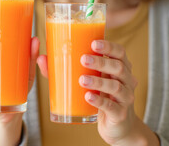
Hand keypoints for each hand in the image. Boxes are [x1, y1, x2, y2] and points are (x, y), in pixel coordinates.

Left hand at [37, 40, 158, 145]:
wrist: (116, 125)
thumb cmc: (100, 95)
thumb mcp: (87, 80)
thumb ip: (64, 70)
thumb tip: (41, 58)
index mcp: (119, 67)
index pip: (120, 52)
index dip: (109, 46)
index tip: (93, 43)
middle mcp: (126, 80)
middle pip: (118, 67)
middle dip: (101, 62)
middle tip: (83, 59)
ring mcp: (125, 98)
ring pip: (116, 86)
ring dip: (98, 82)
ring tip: (82, 80)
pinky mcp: (120, 114)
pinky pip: (112, 107)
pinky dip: (100, 101)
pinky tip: (88, 97)